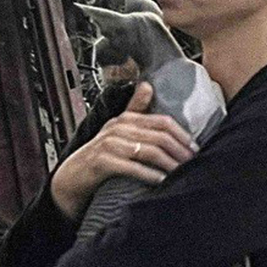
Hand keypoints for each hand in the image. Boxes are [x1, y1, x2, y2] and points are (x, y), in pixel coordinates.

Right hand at [50, 82, 198, 219]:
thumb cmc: (100, 155)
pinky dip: (149, 175)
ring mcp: (108, 144)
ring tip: (181, 173)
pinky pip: (132, 167)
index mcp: (126, 119)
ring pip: (148, 151)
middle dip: (179, 150)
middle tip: (193, 163)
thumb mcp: (118, 131)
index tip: (195, 148)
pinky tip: (161, 181)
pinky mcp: (101, 162)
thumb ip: (135, 110)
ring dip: (168, 164)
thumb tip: (148, 85)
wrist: (71, 178)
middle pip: (159, 136)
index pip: (162, 122)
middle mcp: (118, 128)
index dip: (182, 135)